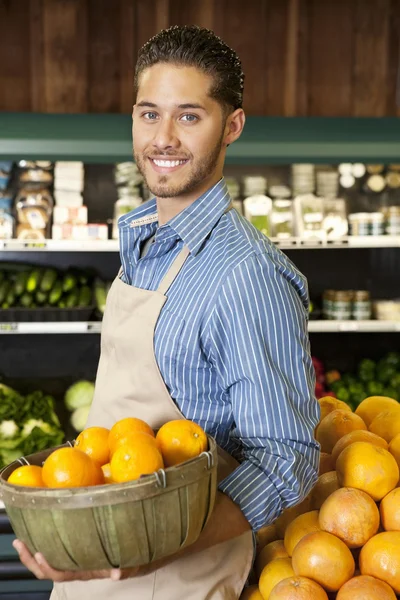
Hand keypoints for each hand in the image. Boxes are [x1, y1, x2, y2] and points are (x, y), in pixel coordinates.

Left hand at [13, 540, 139, 581]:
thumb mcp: (132, 565)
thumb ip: (125, 569)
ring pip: (47, 564)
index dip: (49, 566)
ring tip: (20, 539)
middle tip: (19, 542)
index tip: (39, 554)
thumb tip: (117, 574)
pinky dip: (43, 545)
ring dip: (31, 554)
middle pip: (47, 572)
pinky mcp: (75, 551)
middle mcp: (77, 568)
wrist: (135, 560)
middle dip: (30, 560)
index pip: (63, 574)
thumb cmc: (132, 560)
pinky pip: (55, 553)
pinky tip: (38, 533)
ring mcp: (74, 561)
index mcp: (86, 571)